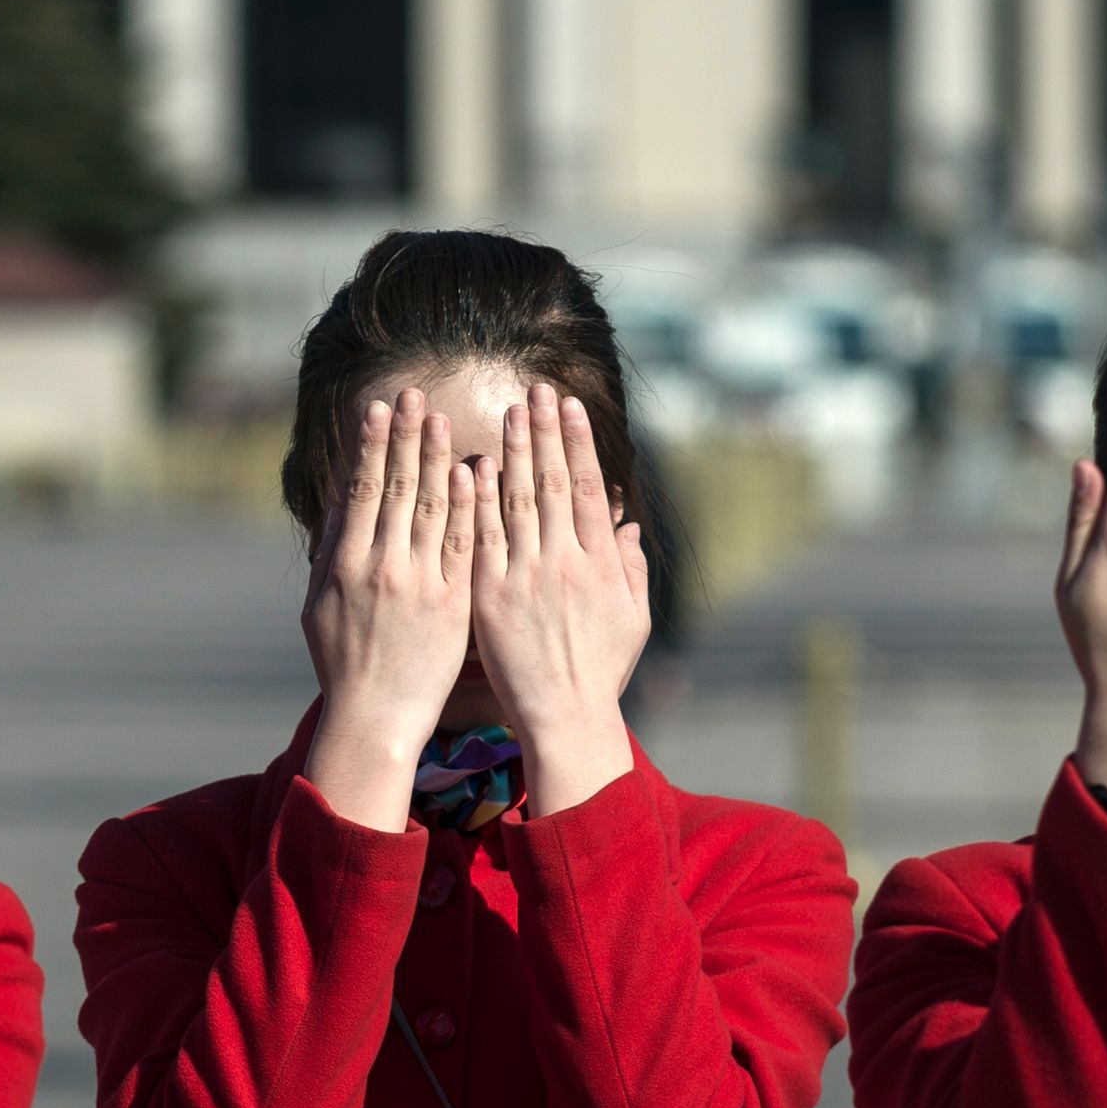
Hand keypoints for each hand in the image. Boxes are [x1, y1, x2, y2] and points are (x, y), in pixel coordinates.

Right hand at [298, 390, 473, 832]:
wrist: (376, 718)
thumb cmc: (343, 664)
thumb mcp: (317, 606)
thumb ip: (329, 552)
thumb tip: (341, 503)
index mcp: (346, 564)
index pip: (362, 490)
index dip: (370, 445)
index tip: (378, 409)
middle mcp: (381, 567)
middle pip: (395, 487)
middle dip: (404, 437)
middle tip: (412, 394)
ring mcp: (419, 584)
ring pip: (429, 508)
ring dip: (436, 459)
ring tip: (441, 417)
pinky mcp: (452, 604)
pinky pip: (461, 545)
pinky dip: (465, 507)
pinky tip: (471, 472)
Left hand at [468, 383, 651, 815]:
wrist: (564, 717)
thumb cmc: (600, 671)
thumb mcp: (634, 619)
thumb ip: (631, 569)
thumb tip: (628, 525)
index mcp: (601, 563)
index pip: (590, 488)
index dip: (578, 442)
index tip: (568, 406)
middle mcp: (565, 562)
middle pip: (554, 483)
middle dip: (544, 432)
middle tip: (535, 390)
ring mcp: (526, 577)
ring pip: (518, 501)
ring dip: (513, 452)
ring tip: (508, 412)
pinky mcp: (491, 597)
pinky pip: (482, 539)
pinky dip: (479, 501)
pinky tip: (472, 466)